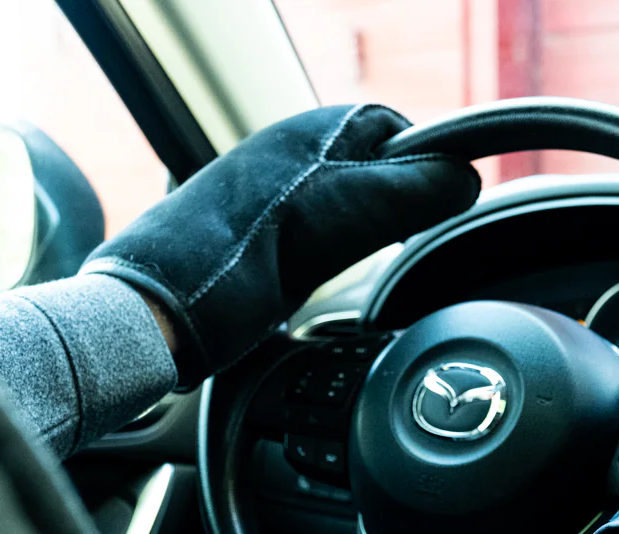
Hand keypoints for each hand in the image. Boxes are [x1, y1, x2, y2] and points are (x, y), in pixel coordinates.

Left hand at [83, 105, 479, 385]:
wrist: (151, 316)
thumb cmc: (232, 266)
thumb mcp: (342, 220)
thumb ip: (411, 191)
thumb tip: (466, 179)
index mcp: (309, 133)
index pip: (401, 133)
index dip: (428, 171)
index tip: (440, 213)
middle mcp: (286, 155)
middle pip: (375, 172)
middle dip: (395, 208)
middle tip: (396, 247)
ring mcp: (266, 194)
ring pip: (347, 206)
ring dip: (364, 235)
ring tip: (353, 267)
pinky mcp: (251, 235)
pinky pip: (315, 235)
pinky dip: (330, 256)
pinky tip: (318, 281)